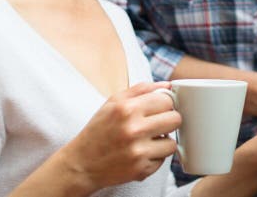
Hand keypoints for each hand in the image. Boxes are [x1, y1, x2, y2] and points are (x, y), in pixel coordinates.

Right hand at [57, 82, 180, 191]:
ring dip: (163, 141)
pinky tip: (141, 153)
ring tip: (148, 140)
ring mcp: (138, 152)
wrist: (81, 164)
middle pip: (175, 120)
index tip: (158, 109)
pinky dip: (155, 157)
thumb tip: (168, 86)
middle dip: (168, 121)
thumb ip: (142, 89)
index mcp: (127, 109)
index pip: (167, 101)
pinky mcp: (141, 170)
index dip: (164, 104)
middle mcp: (133, 130)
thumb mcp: (114, 102)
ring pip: (172, 142)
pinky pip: (163, 160)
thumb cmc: (99, 130)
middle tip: (156, 124)